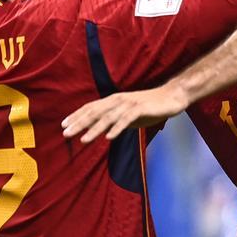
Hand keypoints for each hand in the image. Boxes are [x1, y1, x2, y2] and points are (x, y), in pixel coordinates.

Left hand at [62, 84, 189, 142]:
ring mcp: (129, 104)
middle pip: (94, 112)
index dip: (76, 116)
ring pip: (108, 118)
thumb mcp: (128, 114)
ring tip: (83, 140)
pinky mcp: (141, 109)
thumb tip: (102, 130)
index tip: (63, 125)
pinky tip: (108, 137)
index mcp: (113, 101)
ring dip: (94, 129)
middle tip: (65, 133)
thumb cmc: (150, 106)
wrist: (173, 96)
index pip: (90, 108)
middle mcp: (118, 100)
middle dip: (79, 123)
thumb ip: (115, 120)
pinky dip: (116, 128)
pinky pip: (126, 120)